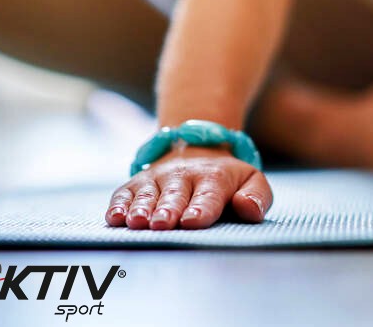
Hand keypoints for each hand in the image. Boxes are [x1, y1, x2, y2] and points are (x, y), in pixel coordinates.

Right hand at [104, 146, 272, 229]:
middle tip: (163, 224)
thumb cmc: (228, 180)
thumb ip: (257, 196)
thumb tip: (248, 209)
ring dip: (142, 208)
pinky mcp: (136, 183)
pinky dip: (118, 205)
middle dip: (169, 210)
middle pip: (175, 196)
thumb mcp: (252, 181)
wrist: (198, 149)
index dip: (201, 209)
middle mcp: (183, 176)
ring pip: (148, 195)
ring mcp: (157, 179)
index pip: (209, 196)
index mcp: (215, 178)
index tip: (194, 221)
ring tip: (137, 222)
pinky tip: (114, 218)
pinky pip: (124, 193)